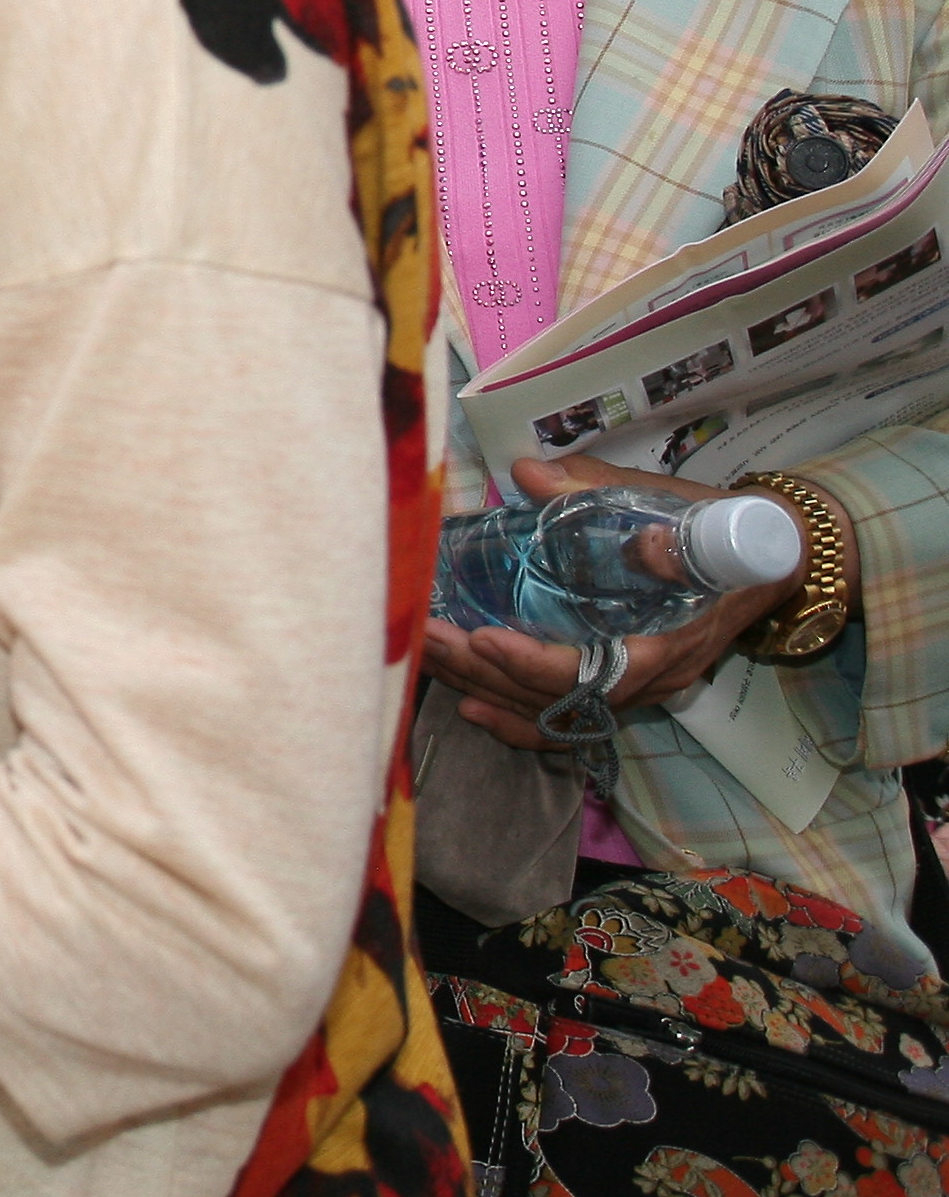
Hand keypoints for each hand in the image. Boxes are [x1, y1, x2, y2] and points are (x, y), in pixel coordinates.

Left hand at [424, 454, 788, 747]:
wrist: (772, 556)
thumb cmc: (723, 529)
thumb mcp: (676, 506)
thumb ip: (600, 492)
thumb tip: (529, 475)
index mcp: (668, 640)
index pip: (594, 672)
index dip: (534, 662)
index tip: (483, 637)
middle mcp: (652, 678)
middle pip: (559, 696)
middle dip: (485, 668)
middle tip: (424, 635)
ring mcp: (638, 689)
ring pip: (555, 710)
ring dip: (487, 687)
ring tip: (427, 659)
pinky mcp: (623, 686)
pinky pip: (569, 721)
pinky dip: (518, 721)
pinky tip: (469, 706)